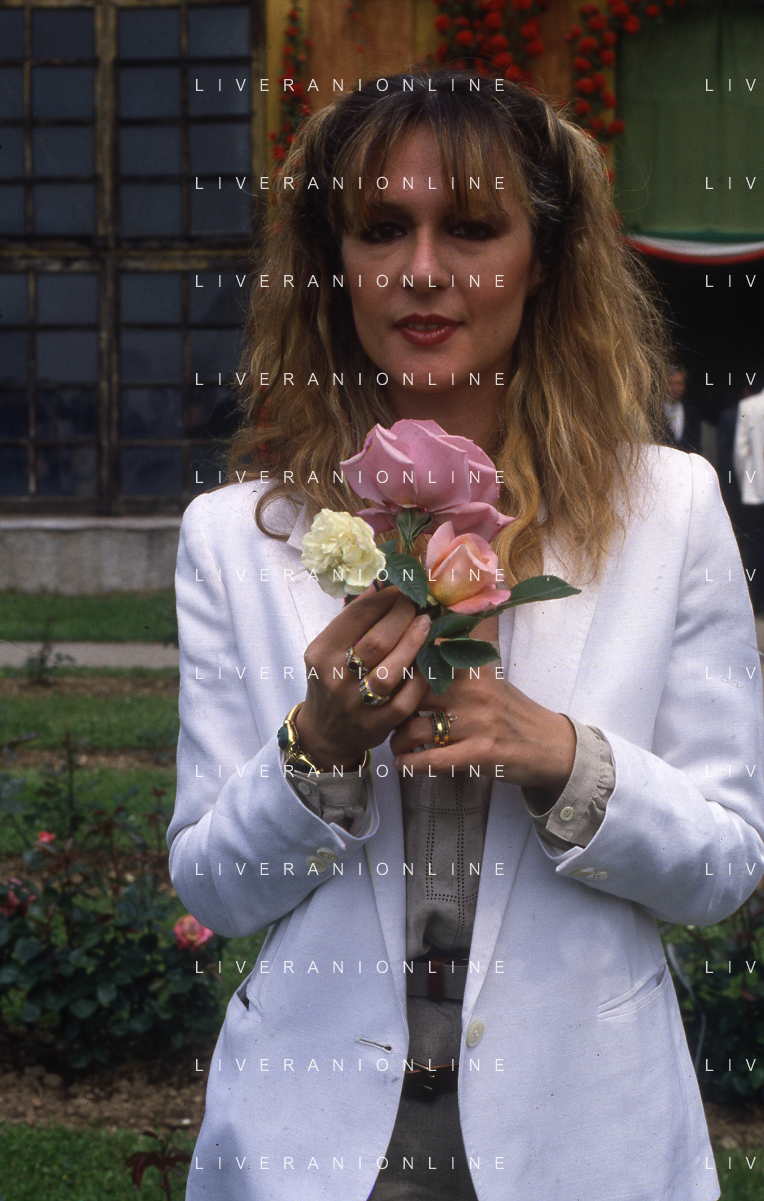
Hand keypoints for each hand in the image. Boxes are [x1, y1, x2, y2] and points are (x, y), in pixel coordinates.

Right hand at [295, 586, 431, 769]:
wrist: (325, 732)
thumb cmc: (332, 680)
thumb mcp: (329, 649)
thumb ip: (351, 620)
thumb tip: (380, 585)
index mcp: (321, 653)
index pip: (355, 617)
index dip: (384, 598)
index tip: (402, 588)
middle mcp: (335, 679)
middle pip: (376, 642)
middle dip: (403, 617)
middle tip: (418, 604)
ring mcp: (356, 704)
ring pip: (391, 671)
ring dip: (414, 643)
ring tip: (425, 624)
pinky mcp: (376, 724)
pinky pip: (405, 698)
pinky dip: (420, 676)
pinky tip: (428, 660)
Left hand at [389, 670, 575, 797]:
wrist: (549, 745)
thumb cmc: (511, 711)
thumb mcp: (489, 676)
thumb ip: (459, 657)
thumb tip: (435, 630)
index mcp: (471, 670)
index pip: (419, 665)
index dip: (395, 677)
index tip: (383, 686)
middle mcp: (472, 693)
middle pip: (409, 698)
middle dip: (391, 711)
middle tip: (386, 720)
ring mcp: (477, 724)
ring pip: (414, 731)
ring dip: (397, 742)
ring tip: (396, 746)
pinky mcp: (481, 754)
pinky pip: (432, 760)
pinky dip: (411, 765)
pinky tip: (403, 765)